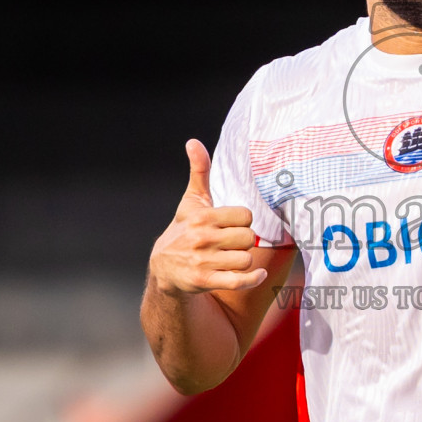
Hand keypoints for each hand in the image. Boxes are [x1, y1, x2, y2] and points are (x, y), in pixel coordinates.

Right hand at [149, 140, 267, 294]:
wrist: (164, 266)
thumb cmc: (184, 229)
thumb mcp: (191, 200)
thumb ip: (199, 170)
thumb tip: (193, 141)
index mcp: (203, 217)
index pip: (245, 216)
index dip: (242, 221)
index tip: (232, 224)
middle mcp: (202, 238)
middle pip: (248, 238)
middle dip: (243, 241)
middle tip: (231, 243)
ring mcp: (203, 260)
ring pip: (245, 259)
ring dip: (244, 260)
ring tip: (233, 257)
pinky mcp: (205, 280)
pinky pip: (240, 280)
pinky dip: (253, 278)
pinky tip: (258, 274)